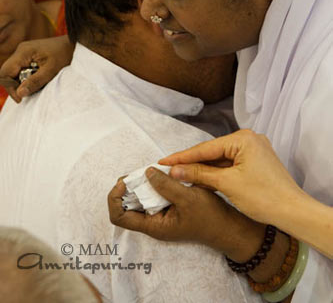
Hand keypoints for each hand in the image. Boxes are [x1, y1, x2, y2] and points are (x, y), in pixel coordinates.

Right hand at [0, 35, 73, 101]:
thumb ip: (35, 82)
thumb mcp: (51, 71)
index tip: (21, 98)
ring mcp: (24, 52)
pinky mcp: (29, 55)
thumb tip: (19, 93)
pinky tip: (40, 78)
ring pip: (15, 72)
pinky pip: (22, 69)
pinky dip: (28, 77)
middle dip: (17, 85)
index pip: (5, 73)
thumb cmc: (64, 55)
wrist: (74, 44)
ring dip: (23, 81)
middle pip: (8, 73)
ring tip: (39, 83)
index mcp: (23, 52)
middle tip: (30, 92)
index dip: (10, 88)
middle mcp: (20, 50)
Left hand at [108, 168, 265, 261]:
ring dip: (142, 183)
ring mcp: (161, 215)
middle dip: (129, 186)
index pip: (119, 216)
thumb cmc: (210, 218)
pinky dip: (155, 183)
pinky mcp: (170, 208)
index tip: (125, 181)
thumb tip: (146, 172)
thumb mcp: (187, 199)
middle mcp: (153, 222)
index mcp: (153, 226)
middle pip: (127, 204)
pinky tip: (162, 174)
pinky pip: (155, 195)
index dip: (115, 197)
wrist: (229, 227)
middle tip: (138, 171)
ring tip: (150, 170)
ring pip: (141, 198)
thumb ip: (165, 186)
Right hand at [159, 130, 301, 224]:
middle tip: (168, 168)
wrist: (293, 212)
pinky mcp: (255, 161)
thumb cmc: (264, 197)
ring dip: (203, 168)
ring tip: (180, 174)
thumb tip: (175, 170)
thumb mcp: (227, 184)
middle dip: (191, 162)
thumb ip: (199, 174)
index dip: (182, 157)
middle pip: (212, 152)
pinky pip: (230, 164)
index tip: (162, 161)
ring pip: (221, 159)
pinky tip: (201, 178)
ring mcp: (253, 150)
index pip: (205, 148)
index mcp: (243, 138)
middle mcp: (249, 139)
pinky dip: (217, 172)